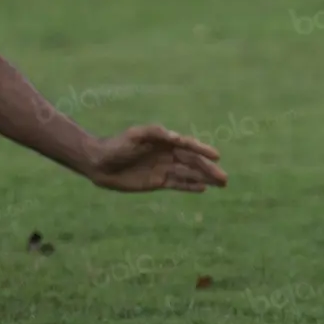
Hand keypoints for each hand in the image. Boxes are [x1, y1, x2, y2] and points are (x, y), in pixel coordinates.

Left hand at [86, 125, 227, 192]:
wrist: (99, 162)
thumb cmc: (116, 145)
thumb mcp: (134, 136)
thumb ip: (154, 134)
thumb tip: (176, 137)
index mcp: (163, 140)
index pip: (187, 145)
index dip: (202, 150)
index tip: (216, 156)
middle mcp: (166, 154)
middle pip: (192, 162)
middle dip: (208, 169)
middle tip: (225, 178)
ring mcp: (162, 168)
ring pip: (188, 173)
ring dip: (204, 178)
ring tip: (221, 184)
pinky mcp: (157, 181)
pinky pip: (177, 184)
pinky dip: (190, 186)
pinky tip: (203, 188)